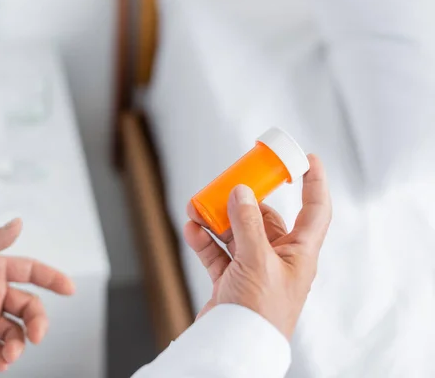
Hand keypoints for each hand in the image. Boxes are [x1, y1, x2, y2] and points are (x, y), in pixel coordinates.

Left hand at [0, 219, 74, 371]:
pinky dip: (1, 358)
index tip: (68, 288)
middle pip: (28, 307)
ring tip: (11, 352)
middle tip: (37, 334)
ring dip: (18, 343)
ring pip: (13, 331)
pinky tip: (2, 361)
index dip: (51, 278)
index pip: (31, 271)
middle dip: (37, 321)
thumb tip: (18, 223)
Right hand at [185, 155, 330, 338]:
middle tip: (228, 184)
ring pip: (237, 234)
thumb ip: (248, 224)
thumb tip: (242, 192)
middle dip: (244, 202)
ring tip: (198, 207)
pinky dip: (205, 241)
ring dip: (217, 220)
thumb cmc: (259, 312)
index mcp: (299, 254)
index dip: (315, 183)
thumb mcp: (257, 261)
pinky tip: (193, 230)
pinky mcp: (231, 281)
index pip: (315, 210)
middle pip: (265, 219)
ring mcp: (253, 270)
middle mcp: (278, 259)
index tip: (307, 159)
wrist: (234, 347)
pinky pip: (218, 253)